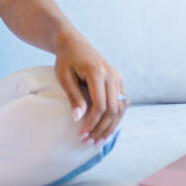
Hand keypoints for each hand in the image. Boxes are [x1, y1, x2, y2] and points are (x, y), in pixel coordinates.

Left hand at [53, 30, 125, 145]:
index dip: (92, 123)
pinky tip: (107, 129)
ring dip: (111, 126)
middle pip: (113, 109)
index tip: (82, 134)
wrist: (75, 43)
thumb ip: (73, 97)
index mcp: (98, 73)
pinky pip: (121, 103)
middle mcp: (112, 75)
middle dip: (102, 128)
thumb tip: (78, 119)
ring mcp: (117, 77)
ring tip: (99, 139)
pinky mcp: (118, 80)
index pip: (100, 105)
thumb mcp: (64, 77)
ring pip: (120, 108)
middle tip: (90, 141)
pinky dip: (116, 117)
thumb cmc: (66, 60)